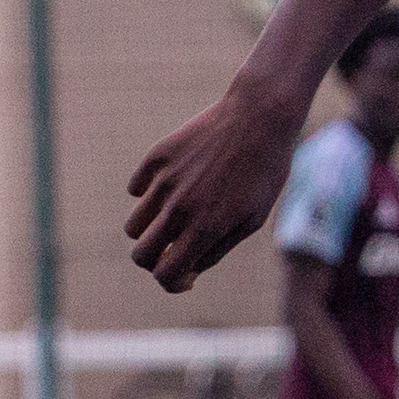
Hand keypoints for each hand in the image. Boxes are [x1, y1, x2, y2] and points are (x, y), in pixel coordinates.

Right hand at [126, 82, 298, 293]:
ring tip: (175, 218)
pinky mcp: (158, 156)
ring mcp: (165, 181)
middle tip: (175, 250)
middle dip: (155, 261)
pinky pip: (136, 188)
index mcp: (205, 228)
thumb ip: (217, 248)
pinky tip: (172, 187)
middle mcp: (179, 207)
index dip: (172, 283)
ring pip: (134, 225)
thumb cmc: (265, 172)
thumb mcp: (252, 219)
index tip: (186, 276)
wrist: (260, 116)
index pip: (166, 274)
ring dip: (150, 230)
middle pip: (140, 255)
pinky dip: (147, 195)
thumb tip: (187, 269)